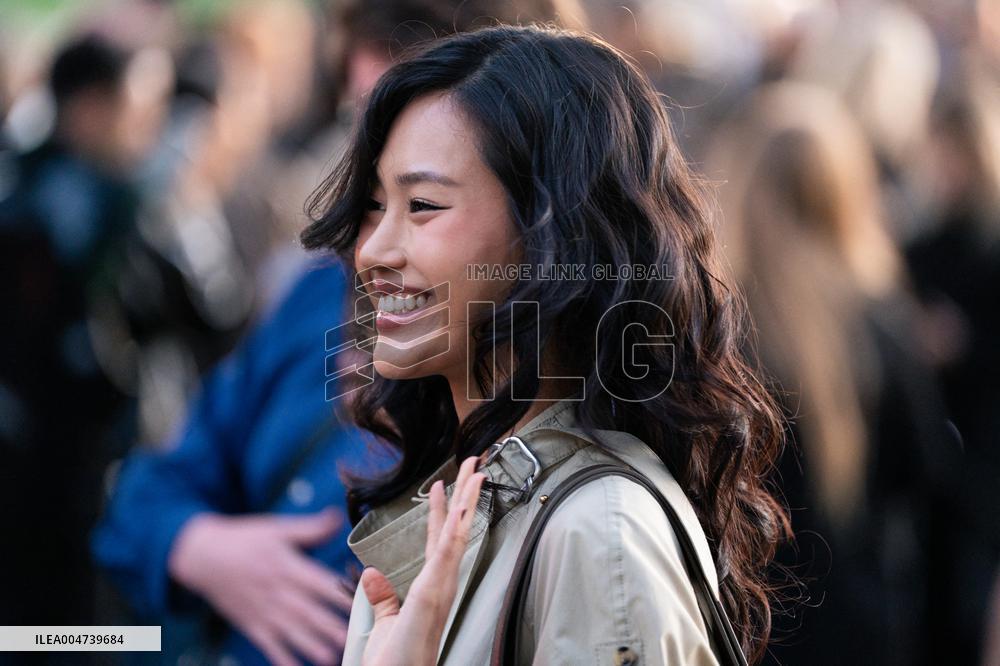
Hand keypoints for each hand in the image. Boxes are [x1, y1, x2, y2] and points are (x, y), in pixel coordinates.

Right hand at [168, 508, 351, 665]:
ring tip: (332, 657)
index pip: (321, 583)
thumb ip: (310, 528)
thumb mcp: (277, 528)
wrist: (201, 556)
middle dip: (333, 626)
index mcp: (288, 566)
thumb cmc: (246, 539)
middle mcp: (277, 591)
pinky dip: (283, 658)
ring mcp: (263, 610)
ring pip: (292, 632)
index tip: (364, 603)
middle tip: (356, 638)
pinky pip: (269, 645)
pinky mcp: (251, 624)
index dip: (343, 594)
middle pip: (309, 612)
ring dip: (312, 645)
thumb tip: (338, 517)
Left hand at [360, 456, 486, 665]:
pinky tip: (461, 506)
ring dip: (467, 501)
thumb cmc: (394, 663)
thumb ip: (382, 596)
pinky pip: (447, 553)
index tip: (442, 484)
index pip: (439, 540)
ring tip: (475, 471)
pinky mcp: (432, 594)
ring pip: (458, 533)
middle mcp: (441, 584)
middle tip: (474, 462)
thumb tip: (372, 574)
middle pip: (456, 529)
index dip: (443, 510)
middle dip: (466, 494)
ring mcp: (440, 588)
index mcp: (430, 587)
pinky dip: (456, 528)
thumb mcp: (385, 622)